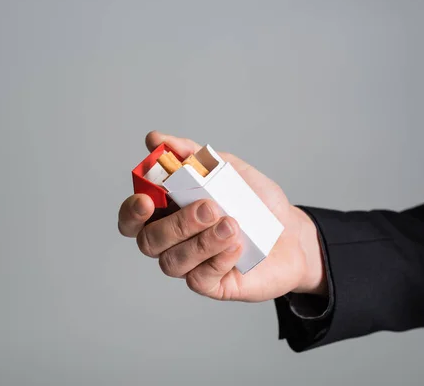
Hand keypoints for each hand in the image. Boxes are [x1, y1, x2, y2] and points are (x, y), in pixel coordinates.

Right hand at [118, 131, 326, 301]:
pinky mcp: (211, 284)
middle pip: (148, 242)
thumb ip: (189, 154)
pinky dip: (218, 259)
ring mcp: (189, 265)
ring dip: (201, 242)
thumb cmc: (251, 200)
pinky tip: (237, 245)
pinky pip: (200, 279)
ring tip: (232, 224)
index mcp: (165, 213)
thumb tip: (155, 139)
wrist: (292, 230)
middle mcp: (171, 242)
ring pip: (172, 263)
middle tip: (210, 208)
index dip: (131, 212)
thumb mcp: (223, 168)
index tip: (146, 200)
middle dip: (177, 225)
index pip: (131, 219)